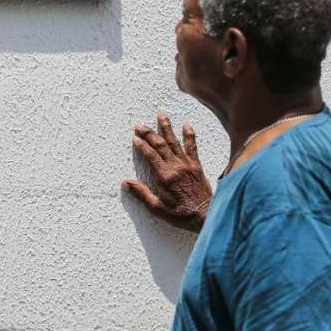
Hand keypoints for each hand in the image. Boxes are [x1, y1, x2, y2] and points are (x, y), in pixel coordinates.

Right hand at [121, 113, 211, 232]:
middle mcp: (175, 166)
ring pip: (175, 141)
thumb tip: (125, 183)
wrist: (205, 215)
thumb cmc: (180, 214)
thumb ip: (141, 193)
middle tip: (139, 125)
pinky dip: (189, 135)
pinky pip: (193, 146)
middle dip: (149, 133)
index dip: (141, 145)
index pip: (150, 155)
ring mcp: (187, 164)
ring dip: (167, 127)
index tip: (134, 138)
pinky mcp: (196, 165)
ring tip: (161, 115)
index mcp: (164, 176)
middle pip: (160, 144)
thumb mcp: (156, 208)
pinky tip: (186, 125)